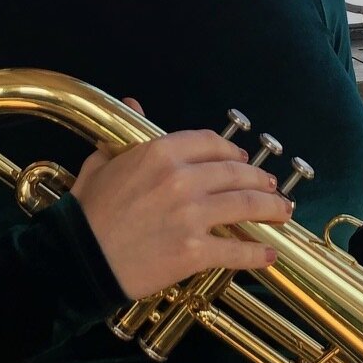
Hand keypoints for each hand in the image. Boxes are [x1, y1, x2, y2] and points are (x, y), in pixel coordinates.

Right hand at [70, 96, 295, 303]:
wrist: (79, 259)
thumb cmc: (87, 213)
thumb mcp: (101, 162)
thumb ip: (125, 133)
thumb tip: (133, 103)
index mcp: (161, 153)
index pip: (212, 143)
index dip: (233, 152)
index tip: (243, 161)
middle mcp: (182, 179)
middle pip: (237, 173)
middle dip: (261, 180)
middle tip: (272, 188)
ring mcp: (192, 216)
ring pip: (247, 206)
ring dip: (272, 209)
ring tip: (283, 213)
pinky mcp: (195, 252)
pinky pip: (237, 251)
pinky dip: (258, 253)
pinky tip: (270, 254)